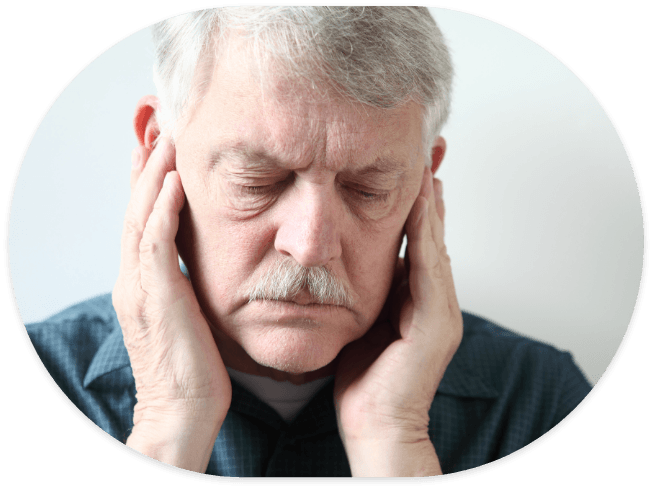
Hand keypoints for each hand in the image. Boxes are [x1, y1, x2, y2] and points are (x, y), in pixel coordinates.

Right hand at [112, 139, 230, 471]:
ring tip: (165, 138)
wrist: (183, 410)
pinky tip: (172, 181)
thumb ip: (189, 286)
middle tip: (158, 126)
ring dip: (152, 175)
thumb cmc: (195, 368)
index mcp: (143, 282)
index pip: (143, 220)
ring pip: (140, 217)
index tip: (161, 149)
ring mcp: (140, 286)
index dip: (148, 182)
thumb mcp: (190, 316)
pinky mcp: (155, 297)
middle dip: (146, 165)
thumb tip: (206, 265)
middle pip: (136, 209)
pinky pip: (155, 244)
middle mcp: (134, 278)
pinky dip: (160, 209)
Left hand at [334, 167, 462, 476]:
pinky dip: (425, 232)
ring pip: (435, 242)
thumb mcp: (359, 324)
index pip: (416, 238)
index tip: (409, 164)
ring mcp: (441, 309)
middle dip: (430, 189)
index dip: (415, 201)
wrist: (376, 426)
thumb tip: (340, 263)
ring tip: (427, 160)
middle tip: (430, 146)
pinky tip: (421, 202)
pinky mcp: (438, 322)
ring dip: (430, 201)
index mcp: (414, 298)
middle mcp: (434, 298)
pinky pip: (429, 267)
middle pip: (433, 231)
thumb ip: (361, 292)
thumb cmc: (362, 380)